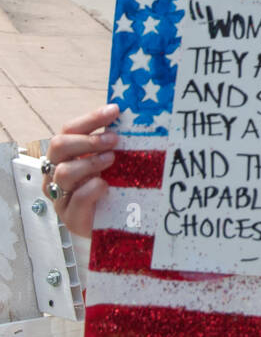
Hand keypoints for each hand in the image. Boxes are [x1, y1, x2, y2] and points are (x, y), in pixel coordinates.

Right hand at [42, 103, 120, 238]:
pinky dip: (92, 188)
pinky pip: (76, 198)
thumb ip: (110, 144)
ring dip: (90, 162)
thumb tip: (128, 118)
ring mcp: (60, 195)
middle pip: (59, 146)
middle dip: (88, 140)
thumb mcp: (109, 162)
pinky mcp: (70, 216)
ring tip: (111, 160)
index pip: (70, 129)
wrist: (112, 225)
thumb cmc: (109, 188)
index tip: (114, 111)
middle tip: (114, 140)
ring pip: (64, 172)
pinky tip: (105, 186)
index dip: (91, 118)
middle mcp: (56, 172)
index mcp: (65, 154)